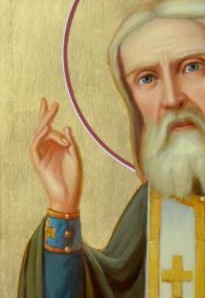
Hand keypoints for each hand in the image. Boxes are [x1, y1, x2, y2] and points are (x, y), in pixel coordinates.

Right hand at [30, 98, 82, 212]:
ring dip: (48, 124)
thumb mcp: (75, 156)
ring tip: (54, 115)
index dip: (49, 115)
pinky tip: (48, 128)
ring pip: (40, 134)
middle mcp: (47, 148)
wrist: (68, 194)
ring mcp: (41, 154)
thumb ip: (70, 141)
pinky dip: (41, 135)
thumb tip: (66, 126)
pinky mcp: (37, 160)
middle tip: (53, 103)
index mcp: (56, 146)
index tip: (52, 102)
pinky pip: (35, 144)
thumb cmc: (73, 177)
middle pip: (43, 128)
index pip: (50, 128)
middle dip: (47, 114)